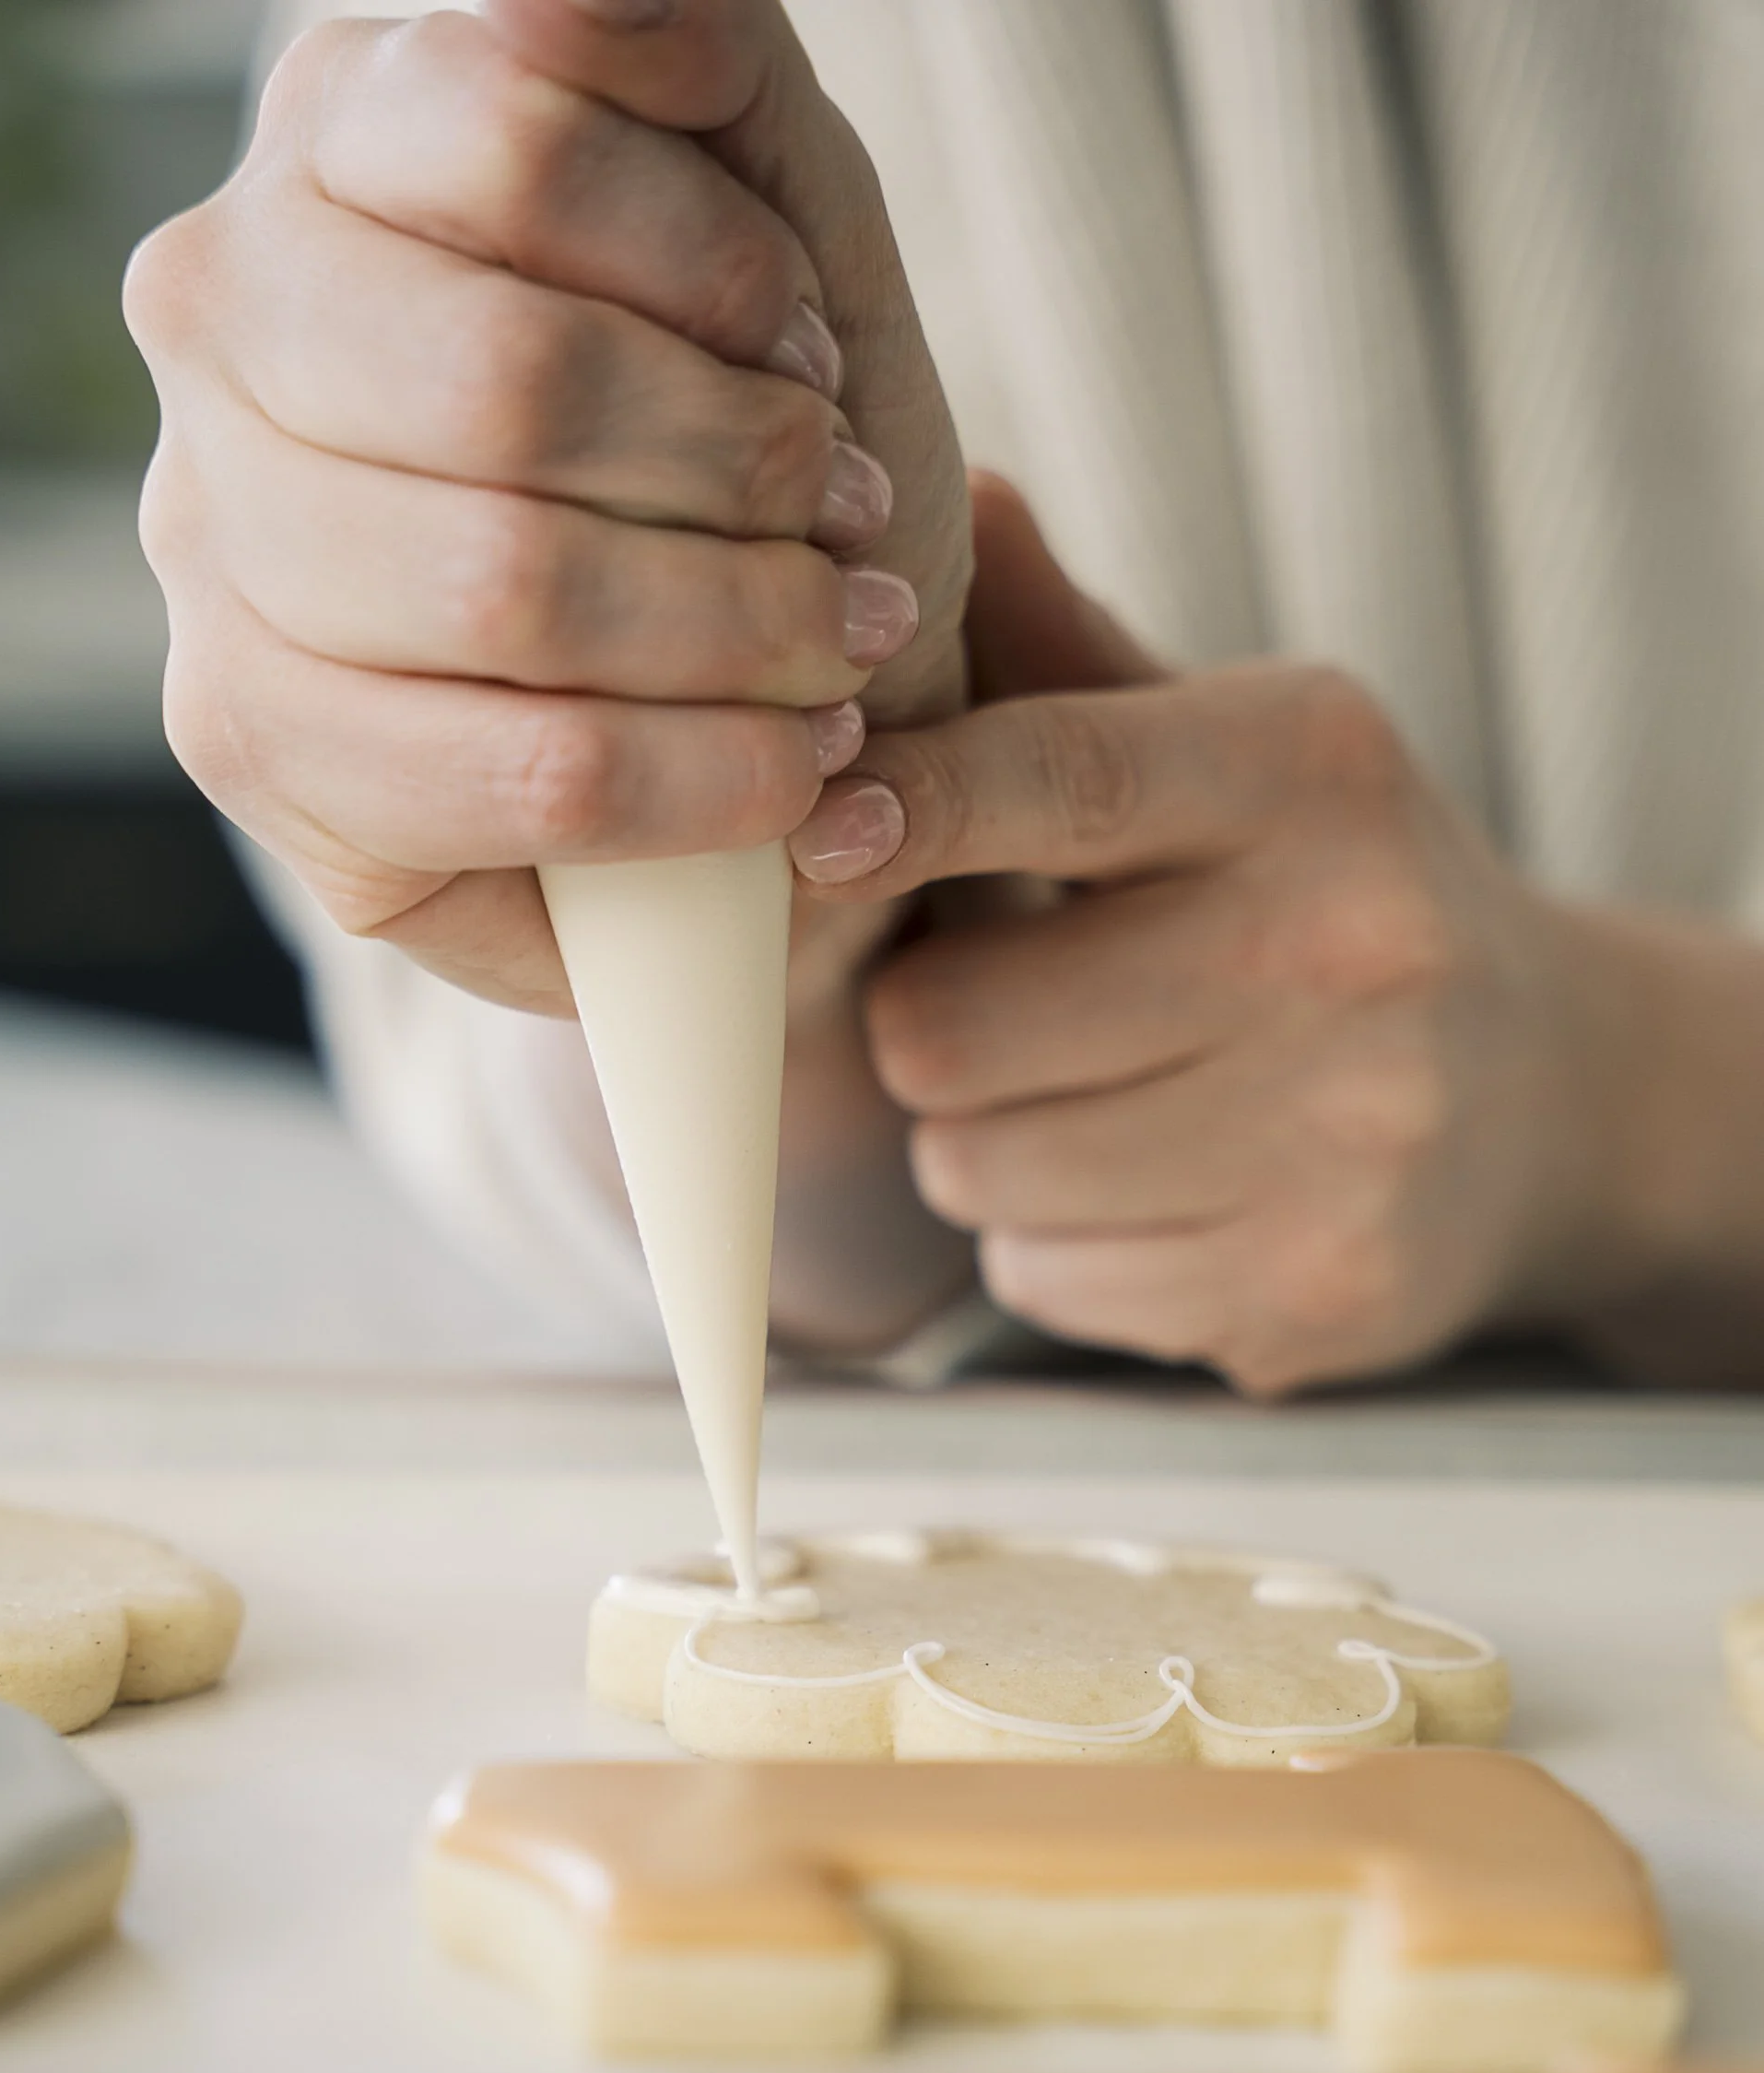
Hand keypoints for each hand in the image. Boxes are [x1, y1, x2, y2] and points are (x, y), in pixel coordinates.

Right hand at [124, 0, 969, 1013]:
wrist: (740, 705)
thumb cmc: (749, 459)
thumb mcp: (775, 227)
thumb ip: (701, 68)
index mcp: (341, 140)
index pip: (510, 136)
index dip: (716, 268)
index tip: (814, 358)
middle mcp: (225, 312)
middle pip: (508, 379)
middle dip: (738, 471)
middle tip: (846, 524)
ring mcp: (207, 533)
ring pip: (505, 583)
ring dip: (741, 631)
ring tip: (839, 649)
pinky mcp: (247, 736)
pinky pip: (517, 771)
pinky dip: (706, 782)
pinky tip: (793, 774)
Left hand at [788, 480, 1620, 1394]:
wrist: (1548, 1098)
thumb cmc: (1327, 897)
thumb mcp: (1237, 751)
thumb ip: (1070, 656)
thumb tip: (944, 494)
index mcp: (1310, 777)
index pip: (1058, 779)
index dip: (905, 809)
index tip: (813, 835)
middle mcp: (1347, 951)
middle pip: (950, 1028)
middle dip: (932, 1031)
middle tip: (1008, 1009)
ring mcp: (1344, 1140)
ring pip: (976, 1171)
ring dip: (984, 1147)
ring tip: (1093, 1101)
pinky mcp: (1318, 1290)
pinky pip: (1042, 1283)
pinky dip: (1056, 1250)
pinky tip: (1157, 1196)